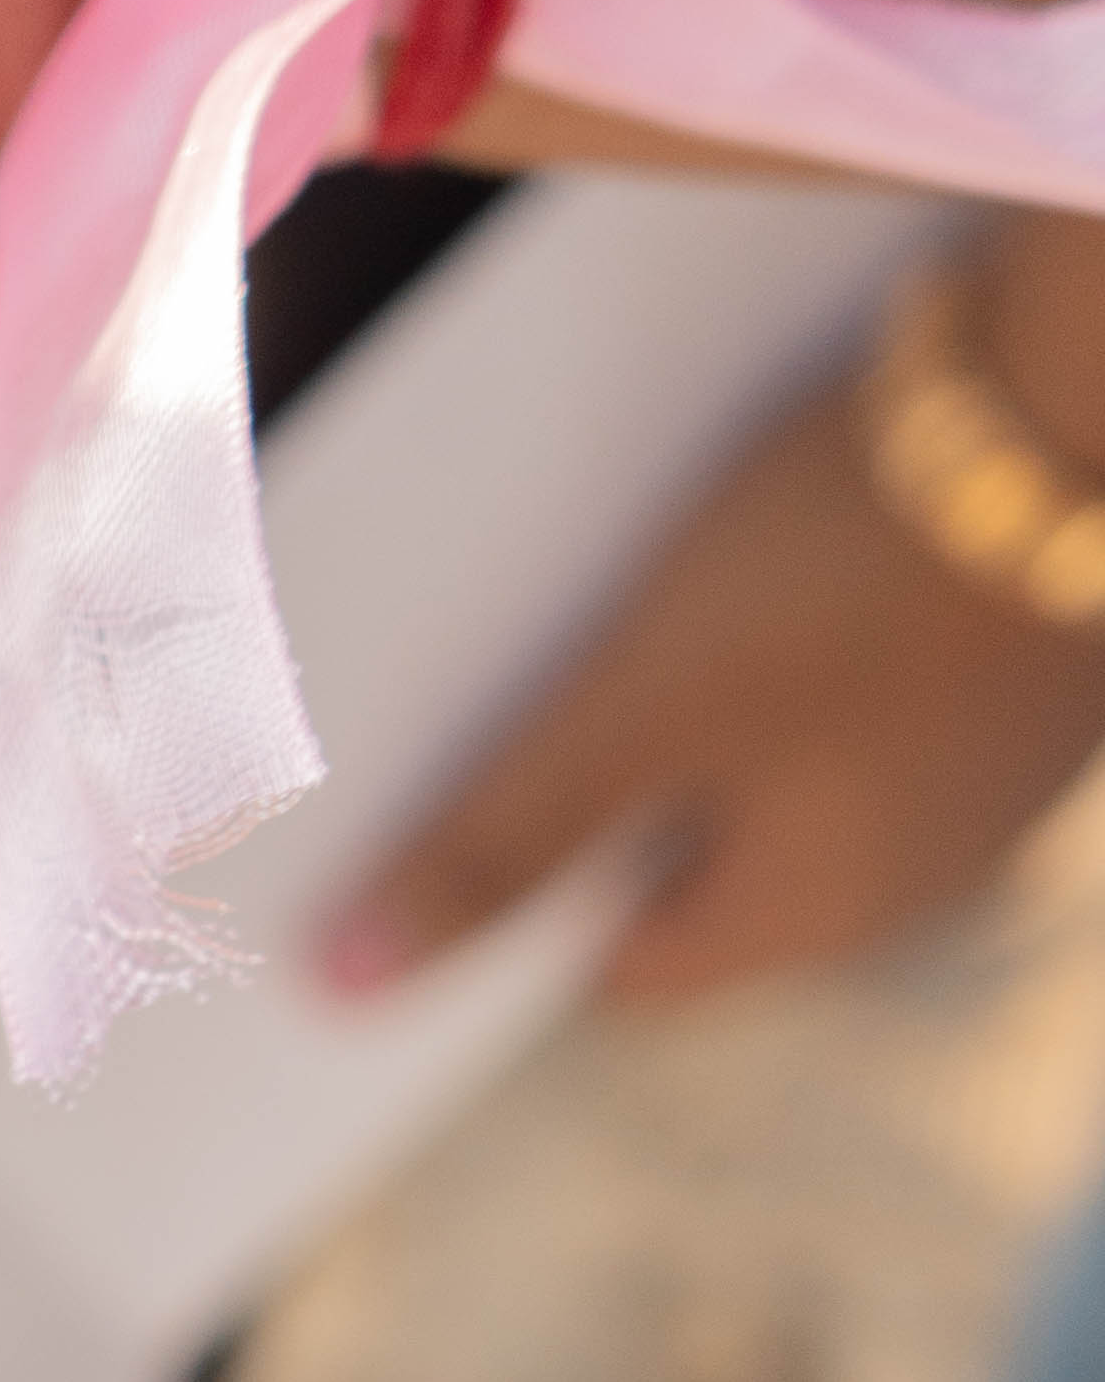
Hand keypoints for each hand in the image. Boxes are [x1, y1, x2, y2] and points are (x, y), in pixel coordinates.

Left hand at [325, 351, 1104, 1009]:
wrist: (1087, 394)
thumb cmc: (846, 564)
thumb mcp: (642, 704)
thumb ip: (502, 842)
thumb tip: (350, 987)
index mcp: (819, 913)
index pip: (630, 969)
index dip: (526, 904)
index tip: (438, 833)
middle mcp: (921, 869)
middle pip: (709, 862)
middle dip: (608, 793)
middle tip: (516, 697)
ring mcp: (991, 765)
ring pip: (794, 763)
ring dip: (705, 708)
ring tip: (623, 607)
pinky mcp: (1028, 658)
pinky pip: (873, 679)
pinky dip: (802, 639)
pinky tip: (759, 547)